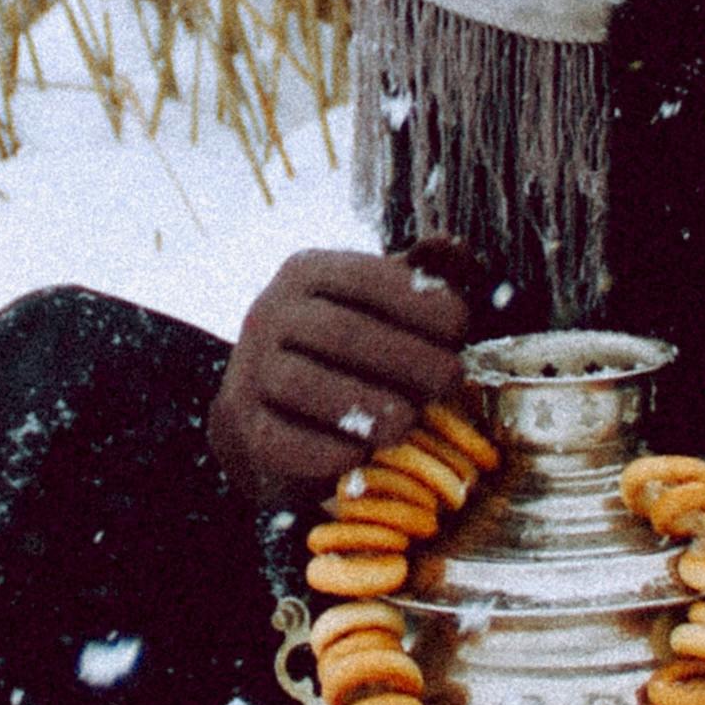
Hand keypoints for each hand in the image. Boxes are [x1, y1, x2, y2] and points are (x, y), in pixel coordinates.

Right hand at [210, 243, 474, 500]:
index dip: (419, 301)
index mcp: (307, 274)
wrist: (276, 407)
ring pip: (302, 383)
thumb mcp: (384, 306)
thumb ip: (425, 277)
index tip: (461, 327)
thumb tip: (455, 248)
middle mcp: (270, 313)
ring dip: (364, 406)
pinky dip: (323, 450)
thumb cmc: (349, 350)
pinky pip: (279, 438)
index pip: (365, 279)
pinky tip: (361, 455)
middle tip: (450, 380)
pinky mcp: (244, 423)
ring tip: (408, 423)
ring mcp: (251, 368)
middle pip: (339, 333)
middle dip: (405, 358)